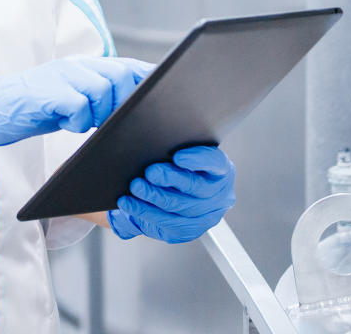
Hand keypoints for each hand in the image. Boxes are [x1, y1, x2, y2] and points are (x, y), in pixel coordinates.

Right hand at [0, 56, 153, 167]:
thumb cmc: (32, 110)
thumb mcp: (70, 99)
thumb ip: (98, 99)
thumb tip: (134, 111)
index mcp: (85, 67)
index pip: (128, 66)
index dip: (150, 79)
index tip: (171, 94)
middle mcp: (76, 66)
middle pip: (122, 75)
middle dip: (130, 100)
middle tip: (119, 121)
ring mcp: (61, 77)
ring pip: (104, 88)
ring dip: (103, 112)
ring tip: (86, 123)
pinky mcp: (47, 94)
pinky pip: (78, 105)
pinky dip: (79, 119)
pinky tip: (67, 124)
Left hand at [108, 146, 235, 242]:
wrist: (162, 187)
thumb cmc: (168, 160)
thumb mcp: (173, 146)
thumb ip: (169, 137)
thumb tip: (143, 120)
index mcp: (220, 169)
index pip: (215, 163)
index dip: (199, 159)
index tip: (178, 155)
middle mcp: (218, 194)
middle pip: (197, 189)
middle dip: (171, 179)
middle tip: (150, 172)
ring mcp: (205, 215)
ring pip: (181, 210)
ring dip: (155, 199)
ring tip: (136, 187)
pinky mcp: (186, 230)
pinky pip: (167, 225)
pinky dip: (146, 213)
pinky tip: (130, 204)